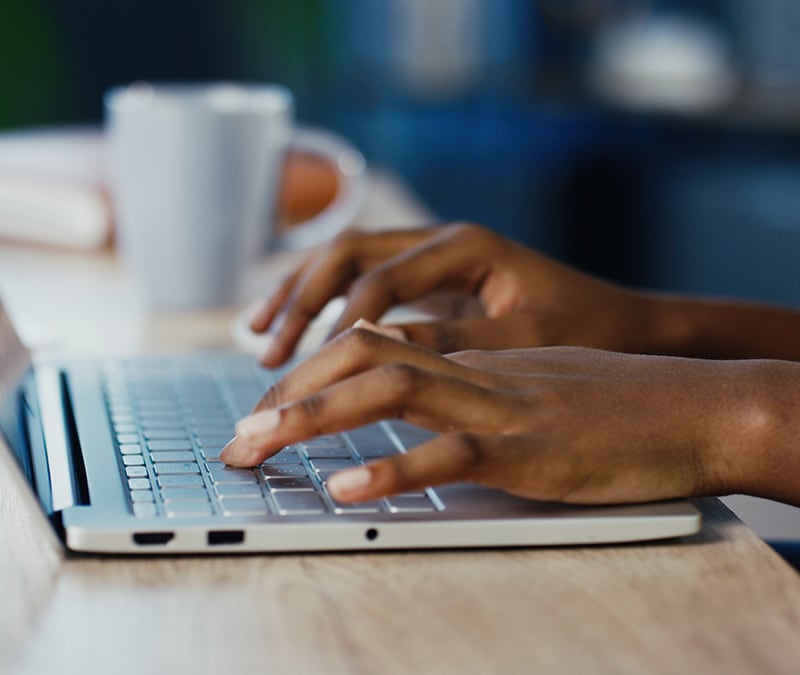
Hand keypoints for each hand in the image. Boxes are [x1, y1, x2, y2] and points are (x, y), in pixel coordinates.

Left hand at [221, 326, 794, 504]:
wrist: (693, 405)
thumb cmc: (614, 403)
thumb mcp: (529, 388)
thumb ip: (473, 393)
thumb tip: (422, 418)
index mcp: (470, 356)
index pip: (372, 345)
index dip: (310, 372)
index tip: (267, 409)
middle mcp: (474, 370)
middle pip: (362, 355)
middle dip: (290, 391)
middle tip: (238, 434)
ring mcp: (499, 405)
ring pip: (391, 390)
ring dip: (315, 418)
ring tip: (259, 446)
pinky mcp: (530, 449)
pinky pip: (451, 452)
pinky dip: (394, 471)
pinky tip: (347, 490)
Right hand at [250, 223, 652, 366]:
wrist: (624, 322)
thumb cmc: (585, 328)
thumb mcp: (523, 339)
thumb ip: (452, 342)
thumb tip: (375, 352)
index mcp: (466, 246)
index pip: (380, 279)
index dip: (337, 323)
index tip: (305, 369)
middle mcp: (441, 241)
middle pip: (347, 255)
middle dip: (300, 302)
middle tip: (267, 352)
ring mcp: (433, 257)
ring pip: (345, 262)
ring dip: (299, 297)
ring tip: (258, 338)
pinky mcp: (430, 282)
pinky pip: (361, 285)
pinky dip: (324, 307)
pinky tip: (299, 334)